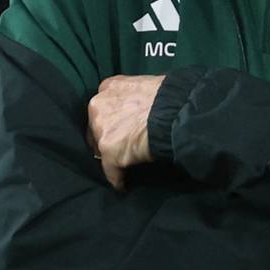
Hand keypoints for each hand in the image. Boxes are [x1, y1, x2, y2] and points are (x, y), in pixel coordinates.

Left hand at [86, 75, 163, 189]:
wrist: (174, 111)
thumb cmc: (168, 95)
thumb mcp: (145, 86)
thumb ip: (134, 96)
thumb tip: (142, 107)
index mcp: (108, 87)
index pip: (102, 107)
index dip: (111, 118)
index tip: (118, 126)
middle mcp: (98, 105)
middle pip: (95, 127)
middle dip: (106, 136)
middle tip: (120, 145)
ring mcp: (101, 129)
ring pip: (99, 149)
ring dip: (110, 156)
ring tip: (120, 165)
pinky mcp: (108, 152)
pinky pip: (110, 170)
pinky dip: (117, 178)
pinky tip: (122, 184)